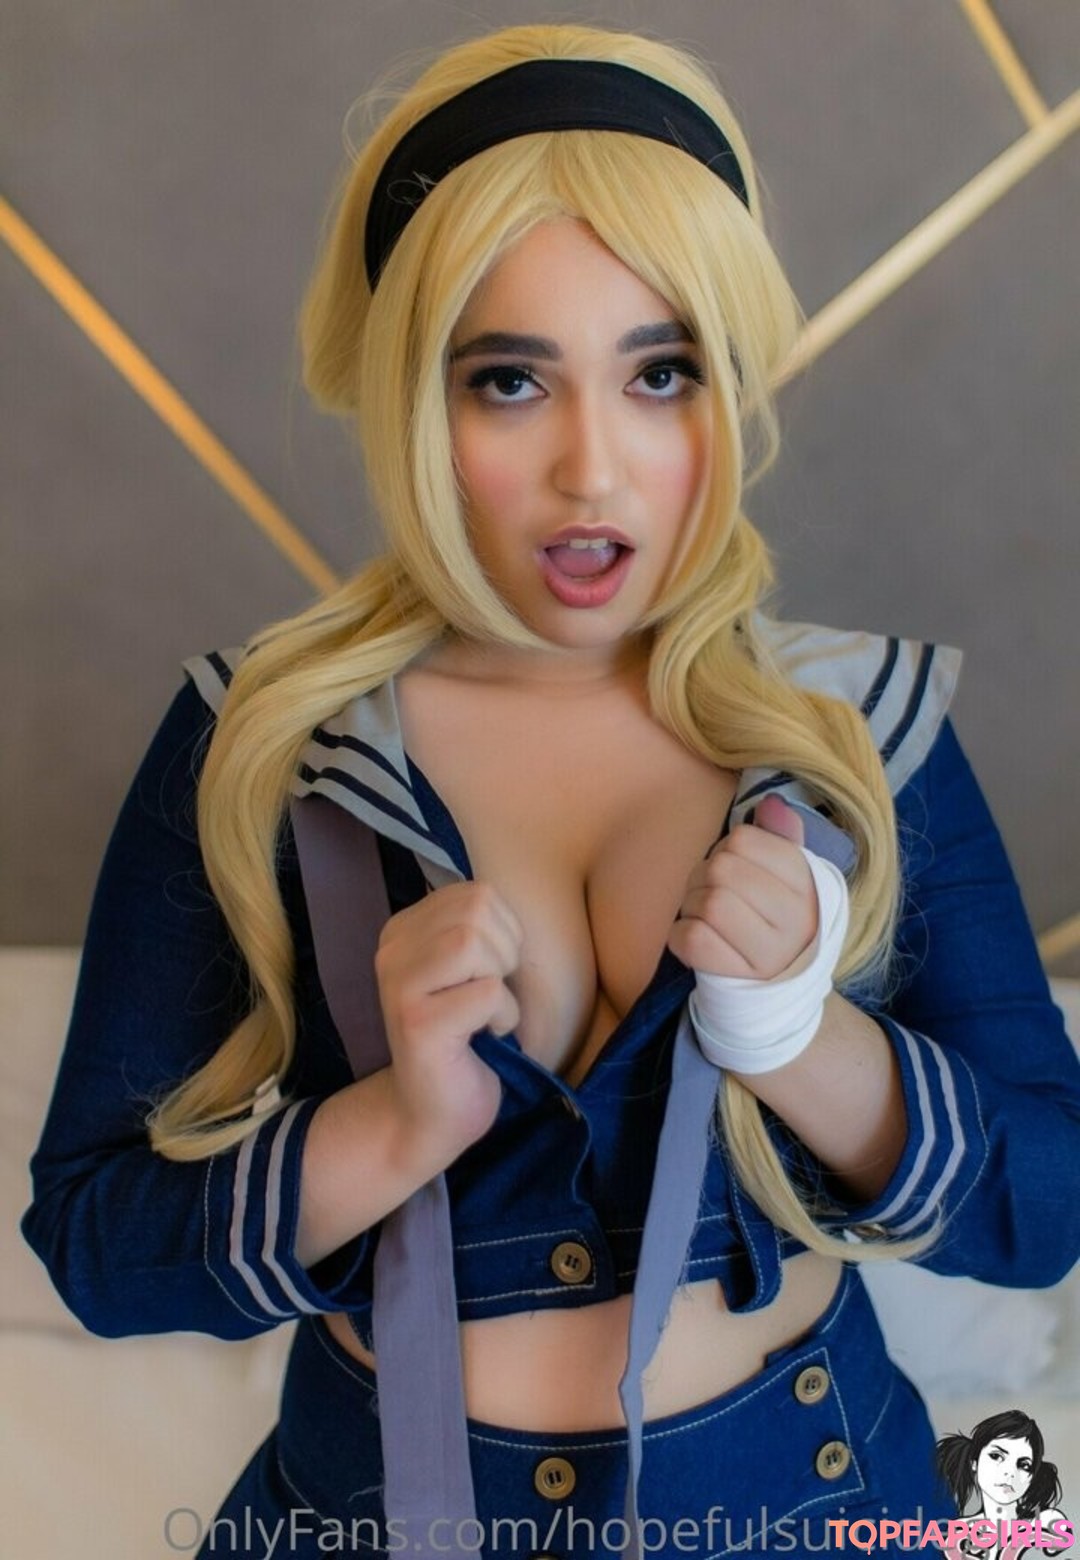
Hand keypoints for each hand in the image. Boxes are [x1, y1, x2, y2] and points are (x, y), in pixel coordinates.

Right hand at [374, 881, 522, 1157]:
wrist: (431, 1112)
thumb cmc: (463, 1037)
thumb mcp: (467, 969)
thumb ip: (476, 929)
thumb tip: (504, 903)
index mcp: (403, 930)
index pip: (476, 893)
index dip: (504, 931)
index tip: (489, 972)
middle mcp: (391, 950)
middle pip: (476, 910)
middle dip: (505, 952)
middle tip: (491, 993)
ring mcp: (398, 986)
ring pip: (473, 942)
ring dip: (500, 983)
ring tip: (484, 1013)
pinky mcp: (416, 1024)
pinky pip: (487, 993)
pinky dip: (503, 1017)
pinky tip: (482, 1038)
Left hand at [667, 795, 818, 980]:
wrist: (780, 989)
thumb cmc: (777, 920)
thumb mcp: (791, 877)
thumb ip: (782, 837)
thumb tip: (770, 804)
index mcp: (808, 884)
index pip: (745, 840)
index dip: (728, 848)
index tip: (737, 868)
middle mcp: (795, 919)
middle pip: (721, 870)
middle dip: (703, 876)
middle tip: (710, 891)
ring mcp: (769, 953)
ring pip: (707, 903)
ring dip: (690, 905)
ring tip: (703, 915)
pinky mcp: (737, 978)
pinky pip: (692, 940)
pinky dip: (680, 935)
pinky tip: (694, 937)